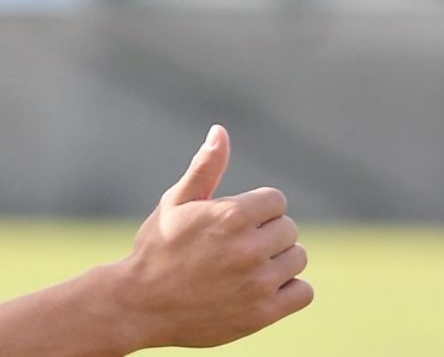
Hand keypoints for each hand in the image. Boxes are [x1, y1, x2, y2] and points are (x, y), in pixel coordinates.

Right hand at [117, 125, 312, 349]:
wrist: (140, 304)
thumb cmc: (157, 248)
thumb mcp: (176, 202)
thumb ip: (205, 168)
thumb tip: (220, 131)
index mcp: (231, 215)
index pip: (276, 201)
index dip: (256, 210)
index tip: (234, 223)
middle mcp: (249, 247)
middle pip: (289, 229)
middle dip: (267, 234)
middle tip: (236, 247)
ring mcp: (258, 282)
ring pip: (298, 259)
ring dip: (279, 261)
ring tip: (247, 268)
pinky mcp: (263, 313)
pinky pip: (303, 292)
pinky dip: (289, 290)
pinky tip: (262, 287)